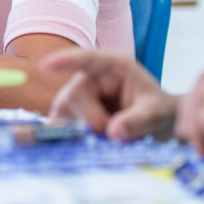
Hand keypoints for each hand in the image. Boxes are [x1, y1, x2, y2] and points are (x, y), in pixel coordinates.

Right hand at [40, 49, 177, 140]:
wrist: (157, 123)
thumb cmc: (158, 109)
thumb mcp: (156, 113)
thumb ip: (137, 120)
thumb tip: (113, 132)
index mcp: (113, 66)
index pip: (87, 59)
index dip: (65, 61)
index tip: (45, 65)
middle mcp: (90, 77)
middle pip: (72, 95)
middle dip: (92, 121)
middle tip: (116, 136)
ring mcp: (76, 94)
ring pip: (63, 111)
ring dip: (84, 130)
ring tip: (109, 138)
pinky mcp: (70, 112)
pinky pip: (59, 122)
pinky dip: (70, 136)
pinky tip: (85, 143)